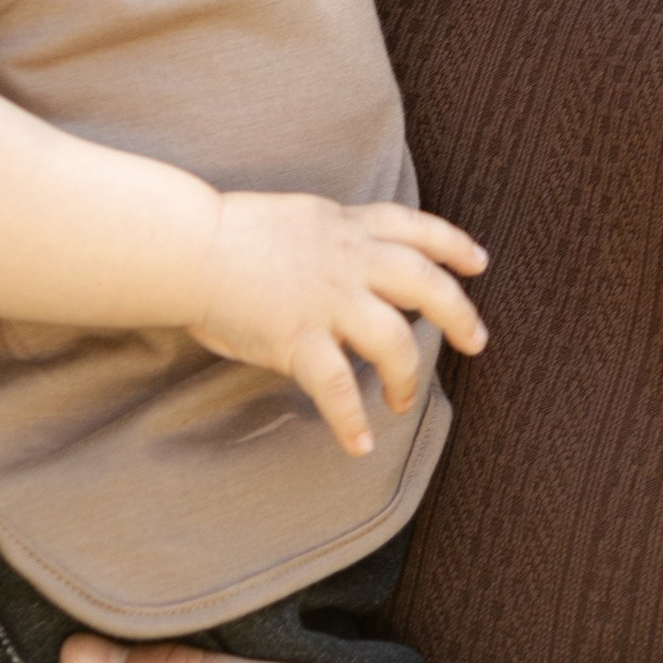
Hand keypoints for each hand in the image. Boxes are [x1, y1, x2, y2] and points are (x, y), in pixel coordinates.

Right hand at [190, 190, 487, 458]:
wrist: (185, 247)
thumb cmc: (227, 234)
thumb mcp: (298, 218)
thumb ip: (332, 236)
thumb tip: (353, 259)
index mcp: (346, 226)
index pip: (415, 227)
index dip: (452, 245)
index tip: (477, 263)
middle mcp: (348, 260)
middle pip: (425, 284)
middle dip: (459, 314)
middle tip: (476, 341)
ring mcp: (327, 300)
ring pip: (395, 341)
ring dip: (408, 376)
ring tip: (404, 401)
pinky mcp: (298, 338)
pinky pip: (338, 387)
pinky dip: (352, 421)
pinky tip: (360, 444)